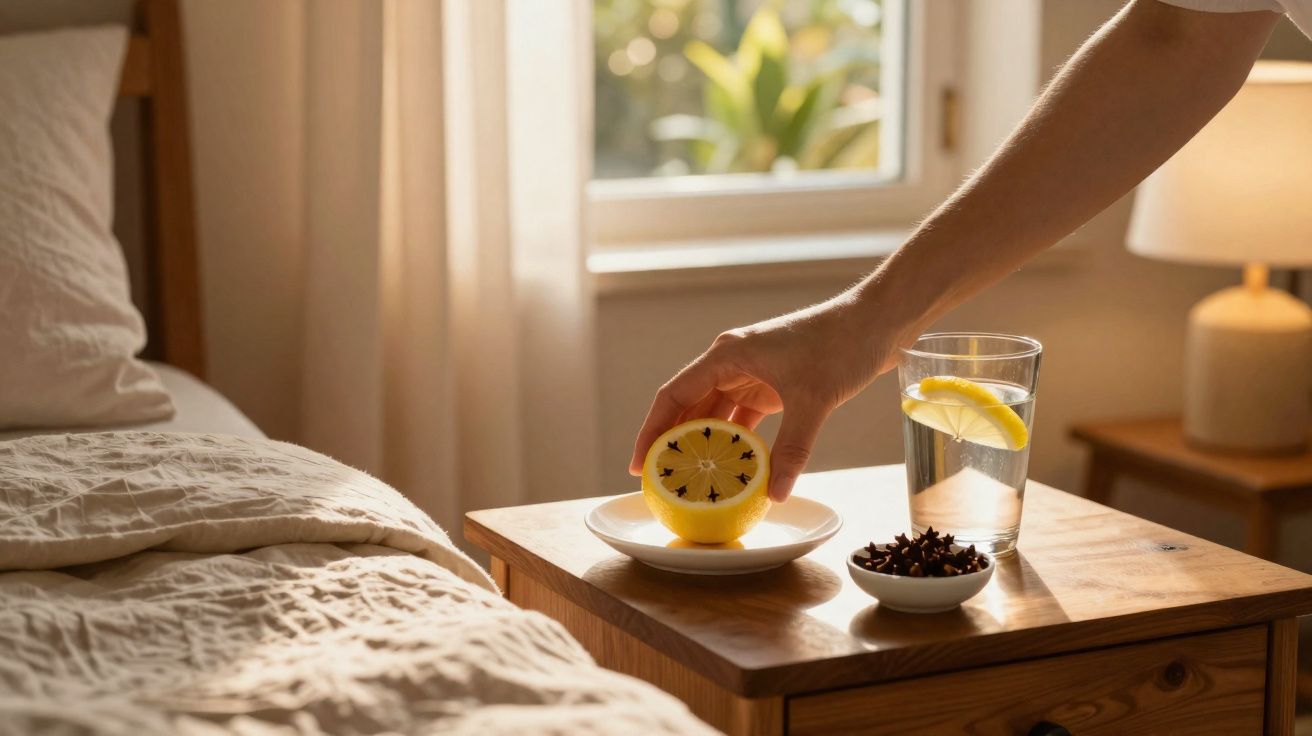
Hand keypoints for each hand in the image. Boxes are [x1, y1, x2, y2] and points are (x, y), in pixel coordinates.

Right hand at [628, 296, 897, 501]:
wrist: (876, 323)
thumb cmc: (840, 346)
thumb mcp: (813, 400)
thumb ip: (792, 448)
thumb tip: (776, 494)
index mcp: (728, 355)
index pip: (674, 395)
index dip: (652, 431)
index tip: (640, 465)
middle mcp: (733, 362)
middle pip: (689, 406)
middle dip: (673, 443)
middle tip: (661, 482)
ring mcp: (753, 374)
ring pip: (716, 414)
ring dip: (705, 445)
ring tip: (691, 481)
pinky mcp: (774, 386)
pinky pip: (743, 419)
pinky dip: (738, 443)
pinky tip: (734, 470)